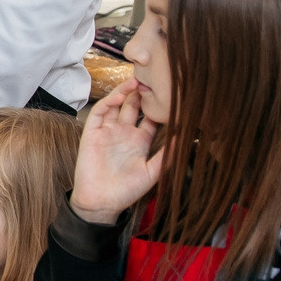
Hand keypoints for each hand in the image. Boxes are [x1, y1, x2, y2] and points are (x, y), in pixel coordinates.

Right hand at [71, 81, 163, 225]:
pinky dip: (109, 101)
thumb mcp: (152, 172)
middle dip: (142, 93)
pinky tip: (120, 96)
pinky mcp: (93, 132)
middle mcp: (124, 133)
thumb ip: (167, 155)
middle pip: (134, 106)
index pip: (151, 119)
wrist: (100, 202)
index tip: (170, 94)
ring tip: (136, 80)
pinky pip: (100, 112)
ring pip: (117, 105)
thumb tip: (188, 138)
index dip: (158, 106)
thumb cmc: (126, 191)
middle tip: (152, 78)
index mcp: (140, 142)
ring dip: (125, 92)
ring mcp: (108, 131)